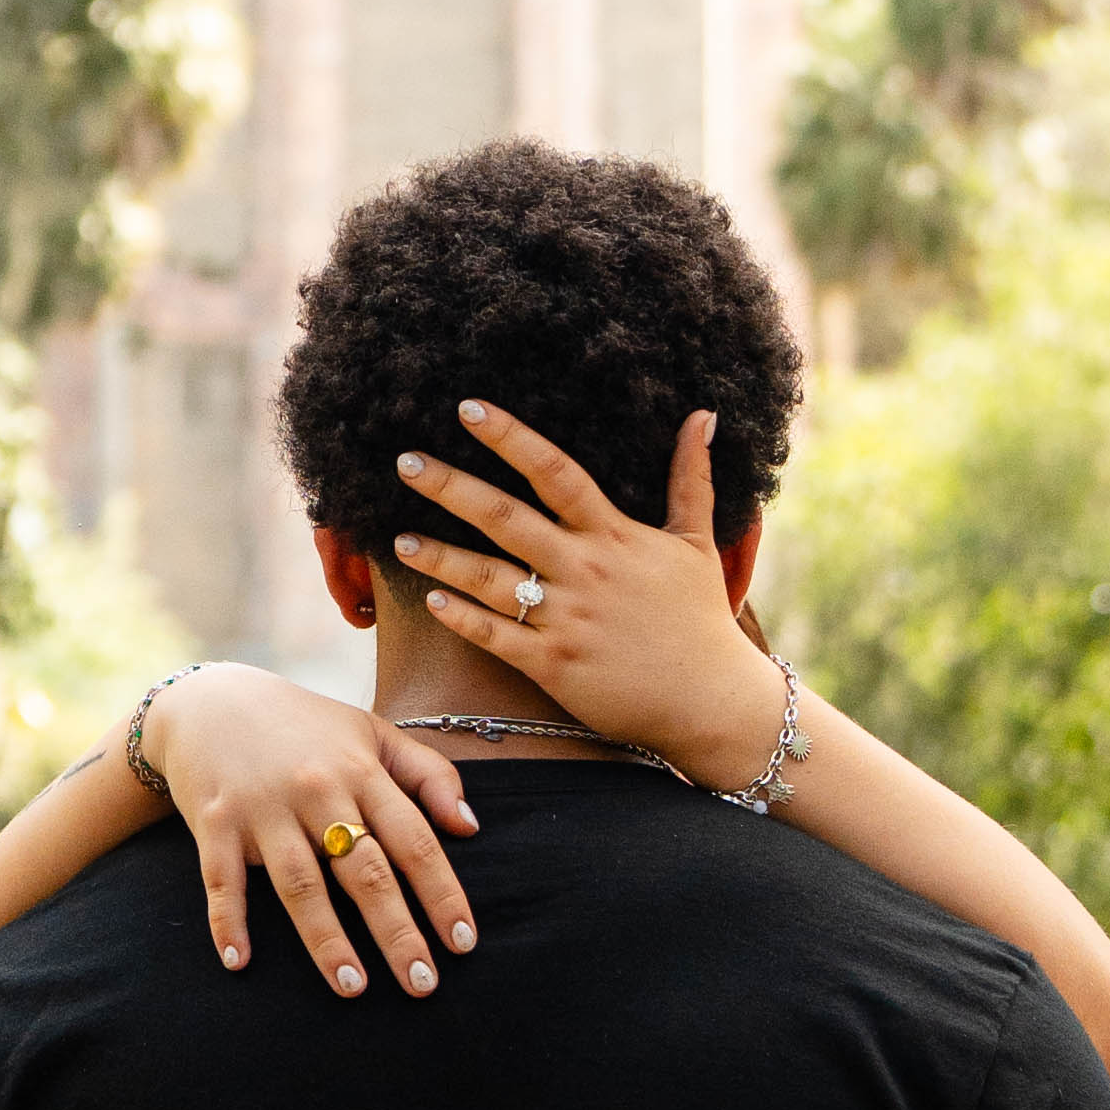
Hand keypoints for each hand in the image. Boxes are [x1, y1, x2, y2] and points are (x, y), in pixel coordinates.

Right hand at [143, 664, 480, 999]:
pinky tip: (240, 961)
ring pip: (300, 883)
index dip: (441, 893)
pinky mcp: (215, 821)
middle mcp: (315, 789)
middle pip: (364, 870)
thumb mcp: (371, 732)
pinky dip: (229, 920)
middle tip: (422, 984)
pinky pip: (223, 879)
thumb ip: (428, 774)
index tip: (463, 943)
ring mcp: (263, 807)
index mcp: (359, 769)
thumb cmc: (303, 725)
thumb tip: (470, 827)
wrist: (211, 698)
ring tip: (353, 987)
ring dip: (327, 939)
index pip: (413, 838)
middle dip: (396, 931)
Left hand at [392, 401, 786, 787]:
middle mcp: (584, 569)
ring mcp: (566, 619)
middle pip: (505, 517)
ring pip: (490, 579)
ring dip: (441, 557)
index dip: (511, 437)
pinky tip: (432, 602)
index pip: (555, 471)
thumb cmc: (700, 619)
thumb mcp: (697, 541)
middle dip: (451, 486)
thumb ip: (691, 477)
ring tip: (398, 540)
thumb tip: (703, 414)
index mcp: (614, 534)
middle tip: (404, 461)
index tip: (468, 408)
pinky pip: (497, 638)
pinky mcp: (554, 665)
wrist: (711, 701)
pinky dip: (463, 619)